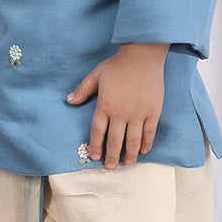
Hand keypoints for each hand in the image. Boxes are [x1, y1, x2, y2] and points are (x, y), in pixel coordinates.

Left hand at [65, 43, 167, 167]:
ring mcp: (138, 114)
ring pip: (133, 140)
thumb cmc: (118, 64)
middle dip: (112, 156)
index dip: (95, 146)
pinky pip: (149, 132)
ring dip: (130, 154)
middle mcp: (121, 113)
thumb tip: (69, 100)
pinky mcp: (153, 111)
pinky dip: (146, 143)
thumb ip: (82, 89)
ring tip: (127, 162)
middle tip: (111, 166)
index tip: (94, 156)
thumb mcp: (96, 75)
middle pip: (115, 141)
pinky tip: (144, 150)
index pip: (97, 132)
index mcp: (105, 106)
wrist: (142, 55)